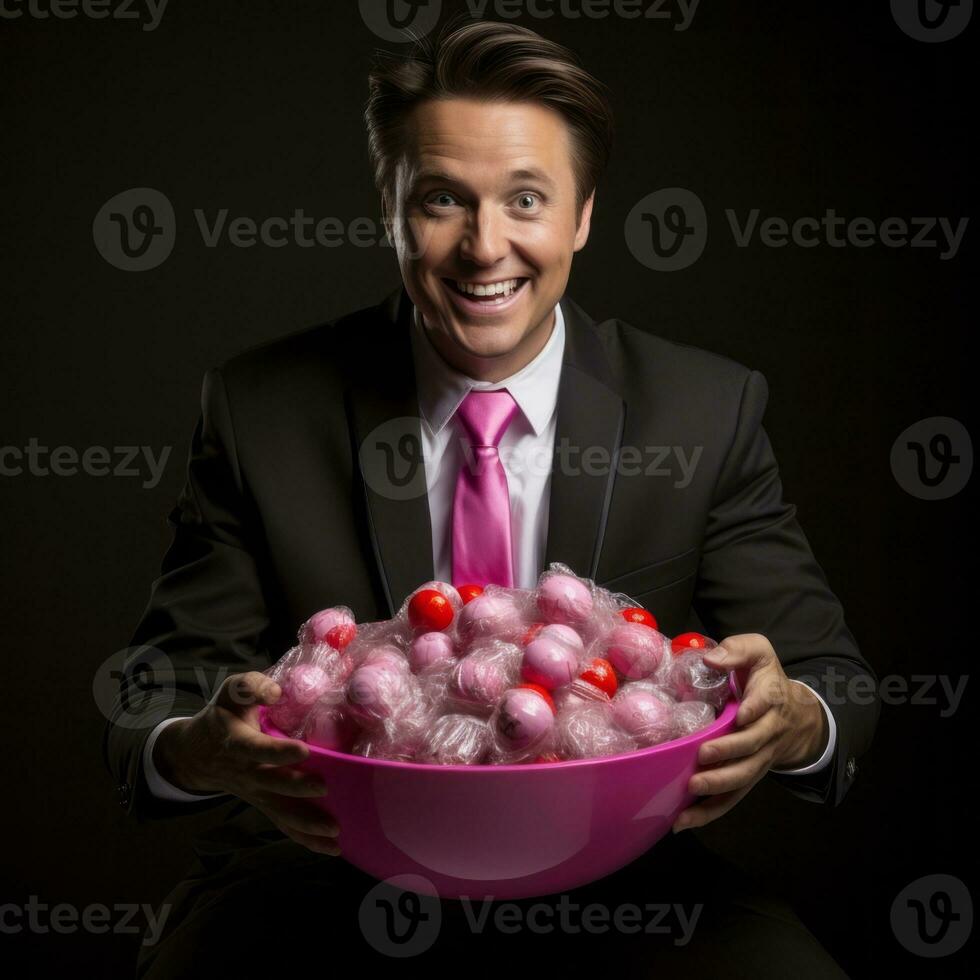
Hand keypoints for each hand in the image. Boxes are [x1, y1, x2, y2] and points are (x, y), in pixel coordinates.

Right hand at [153, 671, 340, 855]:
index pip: (257, 750)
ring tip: (334, 831)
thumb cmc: (223, 716)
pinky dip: (306, 839)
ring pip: (280, 812)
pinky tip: (332, 848)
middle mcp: (247, 773)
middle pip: (272, 785)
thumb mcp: (231, 692)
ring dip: (306, 824)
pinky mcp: (265, 804)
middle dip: (297, 788)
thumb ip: (251, 686)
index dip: (278, 752)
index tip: (303, 750)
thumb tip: (276, 692)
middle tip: (323, 787)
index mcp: (238, 744)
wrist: (198, 753)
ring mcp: (256, 793)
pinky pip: (284, 824)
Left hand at [671, 633, 827, 832]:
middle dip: (729, 751)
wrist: (796, 714)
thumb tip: (711, 658)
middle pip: (752, 746)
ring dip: (719, 786)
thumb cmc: (766, 678)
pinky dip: (709, 812)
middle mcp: (768, 732)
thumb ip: (737, 650)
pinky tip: (682, 822)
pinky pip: (732, 798)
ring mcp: (759, 759)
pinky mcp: (748, 776)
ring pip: (744, 777)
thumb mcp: (758, 652)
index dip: (755, 709)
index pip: (765, 705)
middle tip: (704, 754)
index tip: (740, 714)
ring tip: (692, 789)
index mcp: (770, 698)